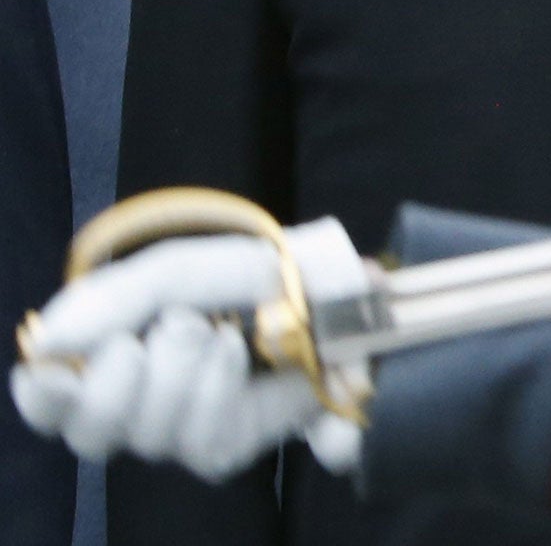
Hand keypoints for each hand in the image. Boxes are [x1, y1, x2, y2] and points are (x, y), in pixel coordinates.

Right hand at [11, 219, 369, 479]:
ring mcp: (194, 431)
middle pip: (96, 428)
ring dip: (191, 376)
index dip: (46, 394)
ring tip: (227, 334)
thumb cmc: (256, 274)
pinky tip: (254, 362)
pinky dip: (232, 397)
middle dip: (130, 374)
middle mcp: (147, 408)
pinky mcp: (244, 445)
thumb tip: (51, 334)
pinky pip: (213, 446)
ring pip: (157, 437)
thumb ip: (125, 293)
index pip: (52, 401)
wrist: (343, 284)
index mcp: (118, 362)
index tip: (57, 365)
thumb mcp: (193, 266)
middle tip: (180, 326)